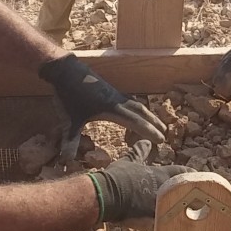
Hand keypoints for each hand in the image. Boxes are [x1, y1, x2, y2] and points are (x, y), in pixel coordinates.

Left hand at [39, 54, 166, 161]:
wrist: (65, 70)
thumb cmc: (68, 95)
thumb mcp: (69, 120)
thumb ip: (71, 140)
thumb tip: (67, 160)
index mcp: (111, 109)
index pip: (135, 122)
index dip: (148, 131)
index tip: (160, 140)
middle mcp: (117, 101)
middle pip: (141, 112)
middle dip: (154, 123)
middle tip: (165, 133)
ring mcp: (114, 94)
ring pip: (136, 105)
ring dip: (148, 114)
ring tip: (156, 123)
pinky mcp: (110, 90)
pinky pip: (130, 101)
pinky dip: (137, 108)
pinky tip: (137, 111)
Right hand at [90, 157, 190, 221]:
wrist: (106, 195)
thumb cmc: (117, 177)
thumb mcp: (128, 162)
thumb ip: (139, 153)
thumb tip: (146, 142)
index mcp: (162, 174)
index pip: (185, 173)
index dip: (191, 176)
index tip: (195, 177)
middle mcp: (166, 189)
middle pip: (188, 193)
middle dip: (192, 195)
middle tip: (196, 199)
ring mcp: (162, 206)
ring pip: (181, 210)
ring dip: (184, 211)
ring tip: (187, 215)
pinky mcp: (155, 220)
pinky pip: (169, 224)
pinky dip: (171, 225)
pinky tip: (172, 229)